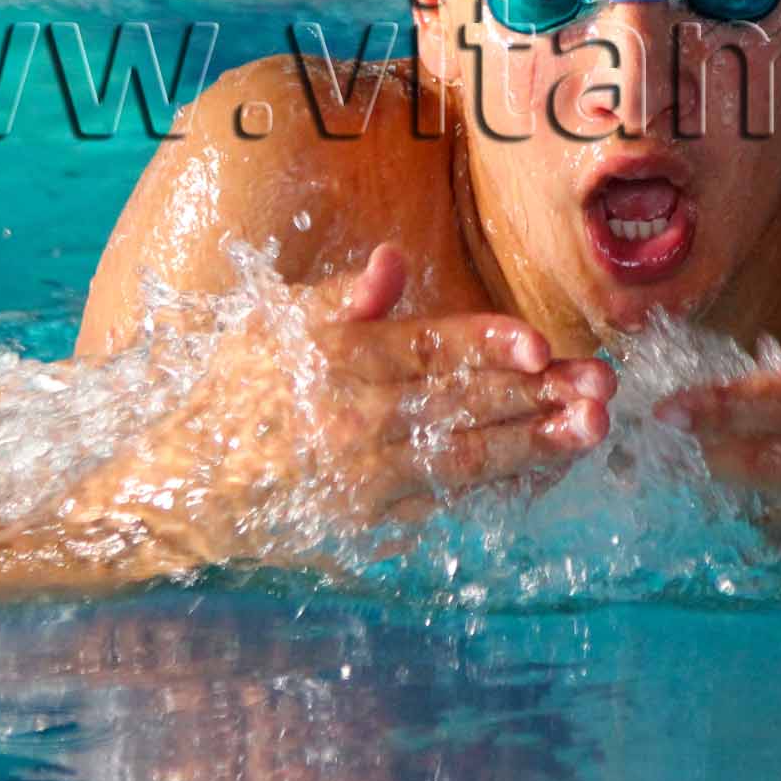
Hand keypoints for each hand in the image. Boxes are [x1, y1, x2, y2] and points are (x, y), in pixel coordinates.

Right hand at [82, 244, 613, 549]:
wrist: (179, 489)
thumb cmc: (230, 392)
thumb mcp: (270, 324)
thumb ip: (341, 298)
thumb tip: (392, 262)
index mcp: (337, 362)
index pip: (427, 349)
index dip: (488, 345)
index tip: (542, 345)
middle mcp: (356, 421)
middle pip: (464, 403)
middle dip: (539, 395)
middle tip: (601, 387)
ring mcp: (367, 476)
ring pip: (468, 455)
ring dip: (536, 442)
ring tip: (591, 430)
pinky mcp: (371, 517)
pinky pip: (450, 495)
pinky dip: (500, 480)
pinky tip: (542, 465)